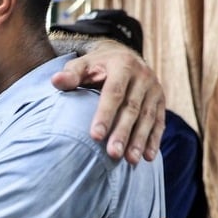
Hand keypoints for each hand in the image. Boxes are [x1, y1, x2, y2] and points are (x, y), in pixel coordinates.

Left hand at [51, 39, 164, 163]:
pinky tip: (148, 157)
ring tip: (130, 160)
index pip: (114, 93)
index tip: (95, 136)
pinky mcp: (161, 101)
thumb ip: (71, 74)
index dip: (105, 115)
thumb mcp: (83, 64)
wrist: (124, 56)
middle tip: (113, 154)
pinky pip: (159, 122)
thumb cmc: (96, 65)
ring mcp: (154, 89)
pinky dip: (154, 140)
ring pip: (148, 118)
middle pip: (132, 108)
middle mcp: (143, 76)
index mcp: (123, 65)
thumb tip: (56, 81)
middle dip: (123, 132)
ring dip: (139, 140)